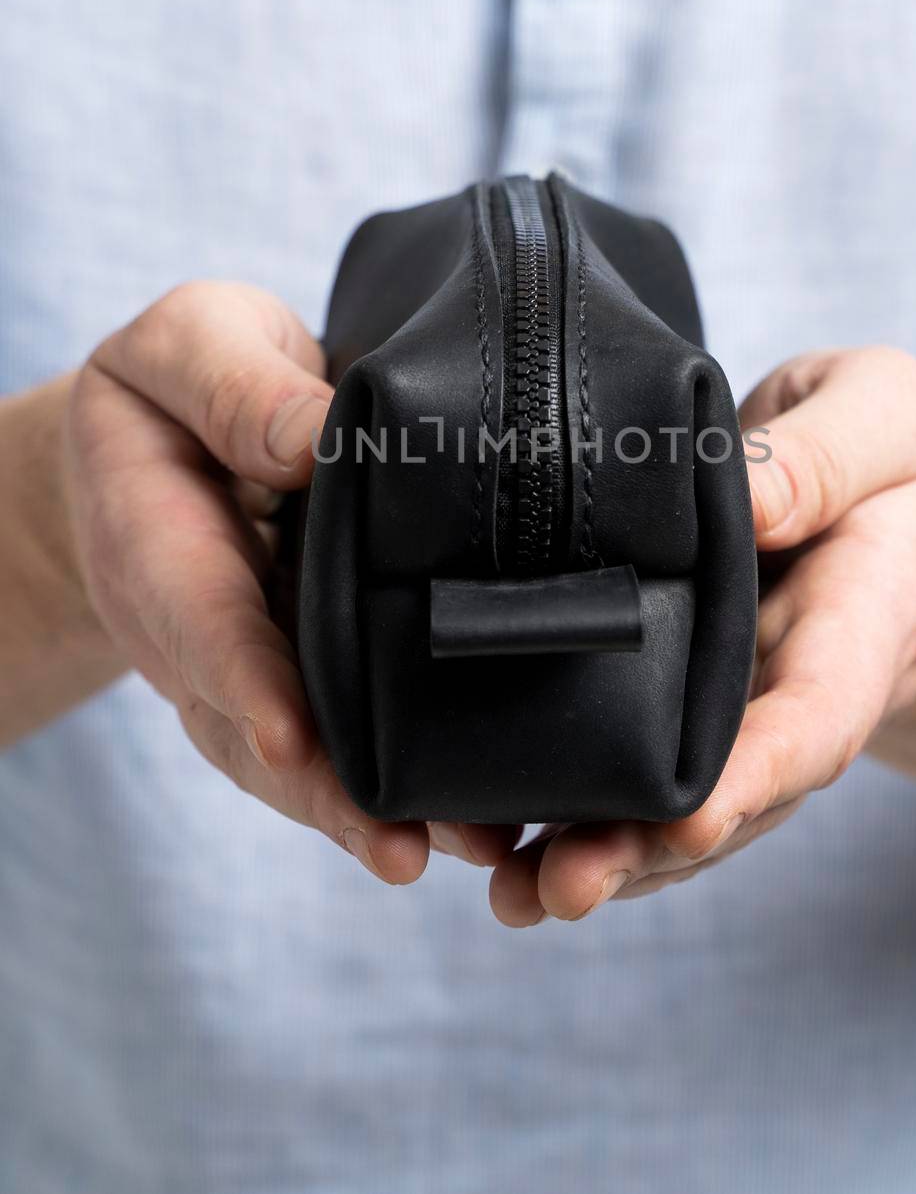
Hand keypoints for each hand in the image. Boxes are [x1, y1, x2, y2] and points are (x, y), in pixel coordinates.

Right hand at [62, 281, 436, 883]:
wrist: (162, 442)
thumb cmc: (182, 383)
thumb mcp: (190, 343)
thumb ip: (236, 385)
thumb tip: (317, 438)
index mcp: (156, 540)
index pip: (198, 617)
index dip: (242, 678)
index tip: (291, 740)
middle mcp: (197, 631)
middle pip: (252, 729)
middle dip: (328, 795)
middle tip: (406, 847)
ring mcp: (248, 668)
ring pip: (301, 764)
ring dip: (376, 815)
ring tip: (473, 850)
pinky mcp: (303, 678)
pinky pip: (341, 746)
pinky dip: (398, 792)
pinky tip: (480, 826)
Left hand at [481, 347, 915, 924]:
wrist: (880, 503)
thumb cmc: (884, 453)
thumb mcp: (884, 415)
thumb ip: (828, 456)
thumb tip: (753, 503)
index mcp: (864, 621)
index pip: (819, 713)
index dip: (758, 772)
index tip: (691, 816)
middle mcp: (800, 691)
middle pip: (734, 792)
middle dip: (650, 848)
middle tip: (562, 884)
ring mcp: (742, 712)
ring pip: (681, 807)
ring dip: (604, 856)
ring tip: (517, 893)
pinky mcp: (689, 708)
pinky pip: (644, 776)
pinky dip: (580, 818)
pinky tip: (506, 849)